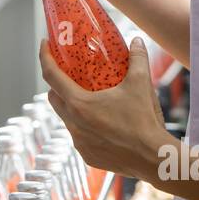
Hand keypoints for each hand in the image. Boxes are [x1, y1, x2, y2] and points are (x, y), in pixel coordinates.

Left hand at [38, 36, 175, 180]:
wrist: (154, 159)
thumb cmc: (144, 120)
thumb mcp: (141, 84)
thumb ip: (137, 59)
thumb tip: (137, 41)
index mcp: (79, 104)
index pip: (51, 76)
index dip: (44, 57)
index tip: (44, 45)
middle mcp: (73, 124)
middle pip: (53, 98)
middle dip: (56, 84)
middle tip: (68, 74)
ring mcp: (79, 142)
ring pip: (66, 119)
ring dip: (71, 107)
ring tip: (88, 99)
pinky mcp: (87, 156)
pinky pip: (79, 136)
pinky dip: (84, 126)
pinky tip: (99, 123)